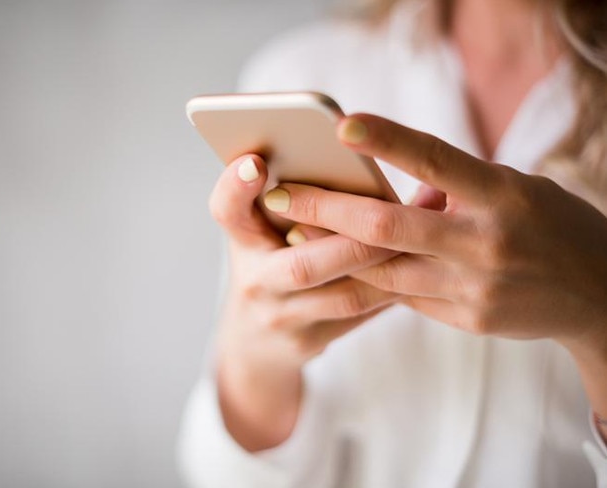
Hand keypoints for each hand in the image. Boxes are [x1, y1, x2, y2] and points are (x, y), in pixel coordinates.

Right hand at [210, 154, 398, 449]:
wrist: (254, 342)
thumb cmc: (269, 266)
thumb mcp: (265, 232)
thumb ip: (294, 201)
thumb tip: (357, 158)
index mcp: (241, 241)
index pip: (227, 211)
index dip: (235, 187)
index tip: (256, 162)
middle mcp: (254, 282)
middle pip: (303, 264)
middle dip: (357, 241)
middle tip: (399, 212)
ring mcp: (280, 318)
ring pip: (345, 296)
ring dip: (389, 266)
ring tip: (424, 235)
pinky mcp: (307, 343)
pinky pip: (360, 315)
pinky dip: (392, 289)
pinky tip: (421, 268)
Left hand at [263, 114, 606, 348]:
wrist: (598, 296)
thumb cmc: (552, 226)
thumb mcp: (516, 190)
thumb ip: (458, 189)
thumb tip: (398, 190)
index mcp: (505, 195)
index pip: (438, 160)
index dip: (388, 141)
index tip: (341, 125)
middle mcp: (486, 243)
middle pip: (388, 226)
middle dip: (325, 208)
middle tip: (278, 193)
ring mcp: (475, 288)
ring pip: (383, 270)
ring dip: (333, 249)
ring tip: (293, 228)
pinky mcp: (466, 319)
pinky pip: (403, 296)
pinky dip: (370, 277)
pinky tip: (339, 263)